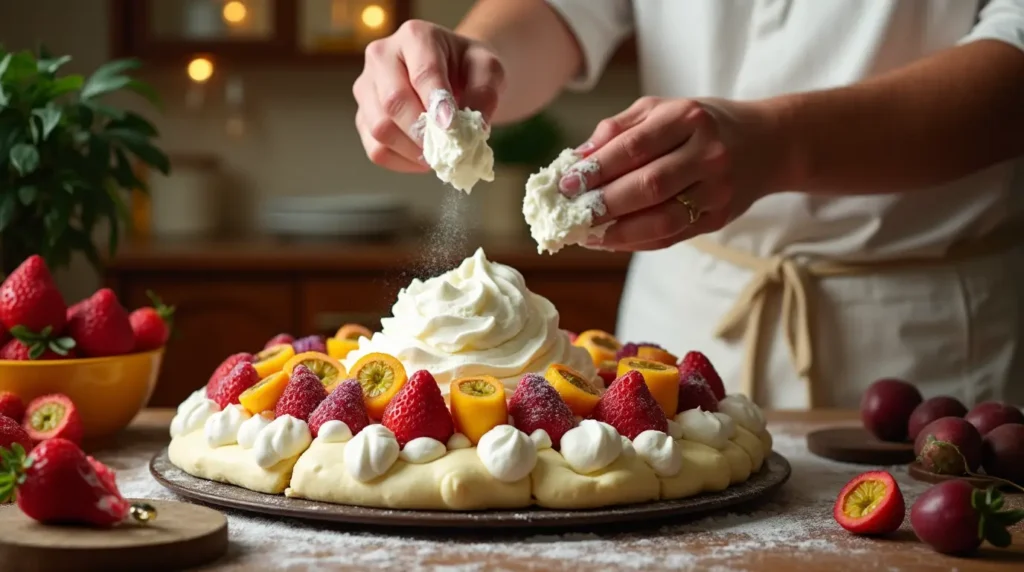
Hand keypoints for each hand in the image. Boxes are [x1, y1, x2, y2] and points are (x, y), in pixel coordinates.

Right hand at [353, 20, 505, 172]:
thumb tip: (471, 131)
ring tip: (439, 155)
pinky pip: (376, 149)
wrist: (453, 73)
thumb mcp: (489, 71)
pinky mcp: (363, 116)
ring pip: (379, 128)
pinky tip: (423, 159)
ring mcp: (367, 88)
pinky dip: (402, 162)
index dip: (436, 104)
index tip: (452, 127)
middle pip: (393, 102)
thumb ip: (484, 94)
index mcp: (415, 36)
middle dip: (423, 132)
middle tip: (448, 150)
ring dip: (412, 150)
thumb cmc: (469, 68)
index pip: (422, 72)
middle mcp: (381, 57)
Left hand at [560, 96, 789, 250]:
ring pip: (661, 219)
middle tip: (571, 212)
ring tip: (587, 233)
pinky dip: (637, 241)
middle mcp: (707, 153)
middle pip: (647, 185)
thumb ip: (618, 129)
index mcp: (688, 118)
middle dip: (603, 203)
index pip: (633, 147)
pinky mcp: (719, 217)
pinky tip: (611, 240)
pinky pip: (672, 236)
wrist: (768, 143)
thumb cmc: (702, 123)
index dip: (596, 168)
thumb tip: (577, 158)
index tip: (566, 183)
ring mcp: (717, 189)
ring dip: (618, 232)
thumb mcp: (662, 110)